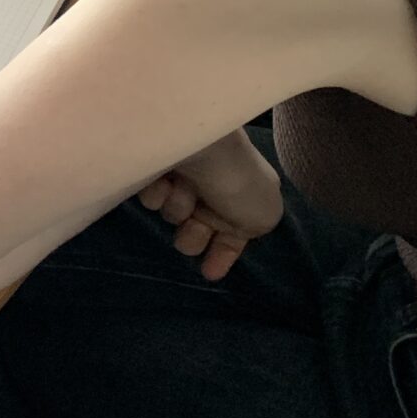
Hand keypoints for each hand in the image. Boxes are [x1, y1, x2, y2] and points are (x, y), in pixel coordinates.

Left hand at [136, 128, 282, 280]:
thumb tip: (231, 229)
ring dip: (179, 209)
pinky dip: (160, 194)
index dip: (222, 254)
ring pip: (172, 215)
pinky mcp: (153, 168)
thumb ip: (255, 227)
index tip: (209, 274)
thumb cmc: (237, 181)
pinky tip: (167, 181)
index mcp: (243, 194)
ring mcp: (183, 175)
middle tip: (193, 228)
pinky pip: (150, 199)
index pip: (232, 233)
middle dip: (193, 236)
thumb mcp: (265, 213)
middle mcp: (212, 185)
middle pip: (195, 231)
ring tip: (185, 191)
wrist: (200, 143)